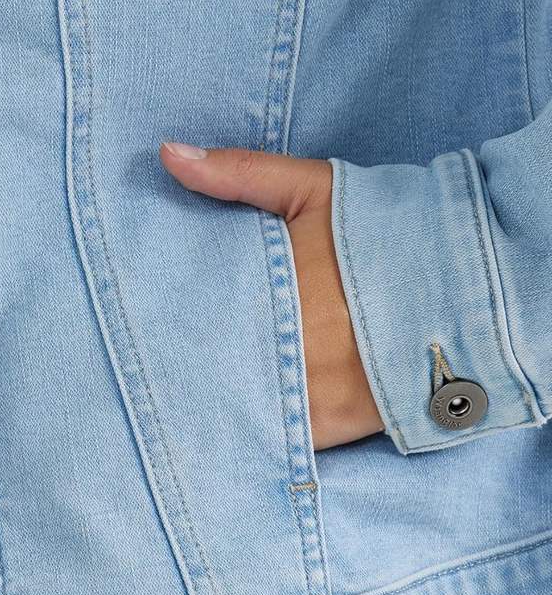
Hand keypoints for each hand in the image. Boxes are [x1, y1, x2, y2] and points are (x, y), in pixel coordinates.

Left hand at [159, 141, 384, 449]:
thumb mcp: (313, 189)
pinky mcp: (336, 425)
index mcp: (271, 289)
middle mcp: (287, 348)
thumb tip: (167, 154)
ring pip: (236, 409)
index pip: (193, 313)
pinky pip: (278, 440)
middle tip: (133, 374)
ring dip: (208, 406)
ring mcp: (311, 393)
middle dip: (176, 370)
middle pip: (207, 369)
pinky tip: (224, 432)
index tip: (130, 327)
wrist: (464, 288)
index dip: (157, 325)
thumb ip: (239, 174)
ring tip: (174, 405)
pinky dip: (251, 436)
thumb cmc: (383, 234)